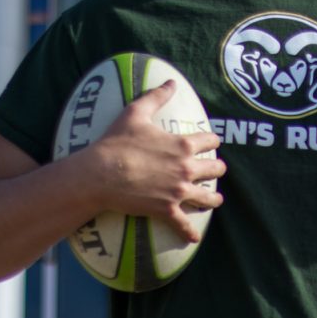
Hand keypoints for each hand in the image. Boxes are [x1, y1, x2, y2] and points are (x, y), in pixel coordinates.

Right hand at [81, 80, 225, 241]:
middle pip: (216, 169)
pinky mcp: (166, 210)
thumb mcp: (136, 112)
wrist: (100, 174)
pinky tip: (193, 237)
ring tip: (215, 200)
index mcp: (183, 145)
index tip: (210, 143)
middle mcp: (187, 169)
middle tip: (215, 171)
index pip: (210, 141)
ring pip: (208, 198)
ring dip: (213, 199)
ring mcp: (178, 191)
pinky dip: (189, 232)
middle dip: (216, 169)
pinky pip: (183, 224)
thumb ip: (156, 96)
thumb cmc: (116, 142)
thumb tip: (170, 81)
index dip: (211, 141)